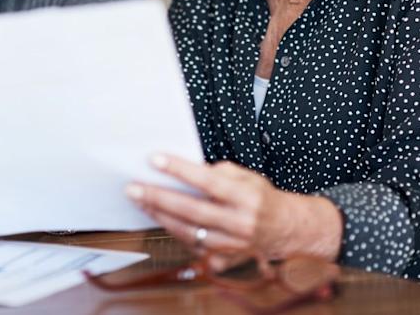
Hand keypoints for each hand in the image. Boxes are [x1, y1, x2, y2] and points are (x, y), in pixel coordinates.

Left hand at [126, 154, 342, 266]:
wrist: (286, 230)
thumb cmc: (262, 198)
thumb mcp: (248, 177)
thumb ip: (220, 172)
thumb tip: (186, 170)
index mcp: (247, 197)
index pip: (208, 181)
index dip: (180, 170)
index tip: (155, 159)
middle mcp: (240, 223)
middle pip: (192, 211)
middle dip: (158, 198)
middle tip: (133, 188)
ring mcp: (232, 245)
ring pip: (188, 232)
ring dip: (159, 216)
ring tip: (140, 201)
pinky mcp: (224, 259)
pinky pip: (192, 246)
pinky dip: (174, 231)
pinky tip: (159, 217)